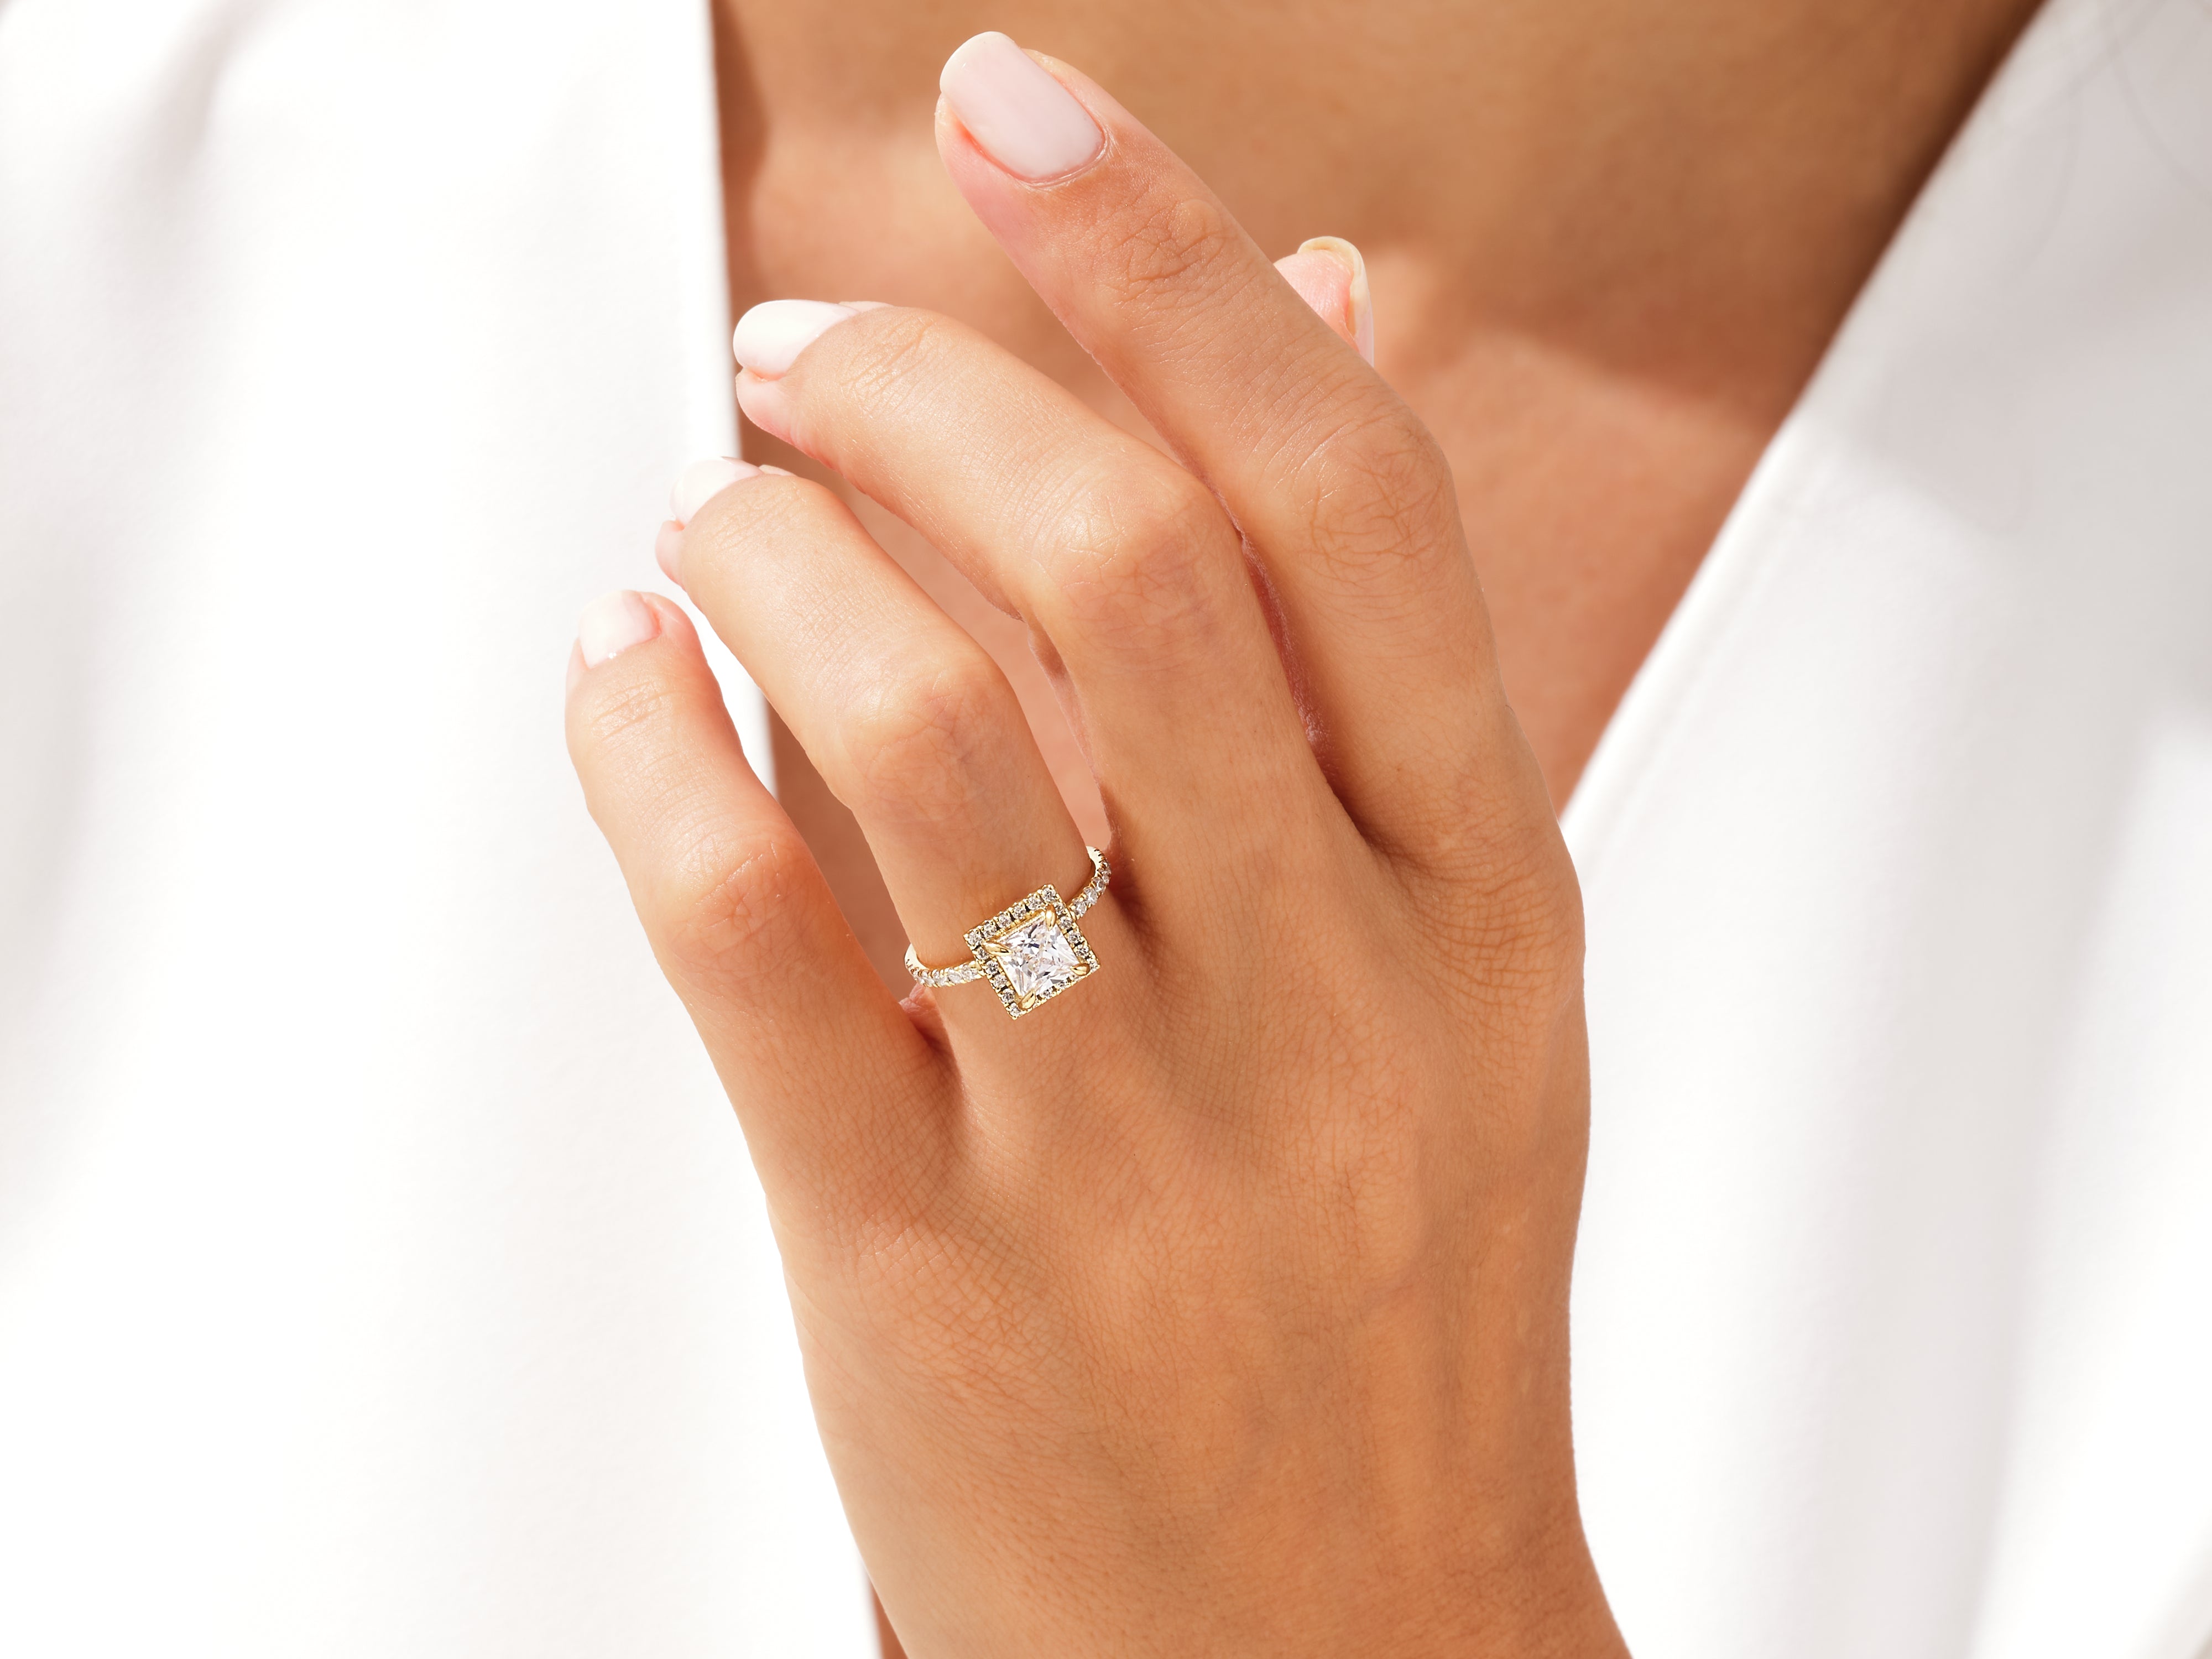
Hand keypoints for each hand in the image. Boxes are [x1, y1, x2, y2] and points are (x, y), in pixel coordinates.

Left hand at [566, 31, 1623, 1658]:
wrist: (1342, 1652)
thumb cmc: (1387, 1294)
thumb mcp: (1461, 971)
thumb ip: (1383, 650)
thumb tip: (1344, 318)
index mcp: (1479, 901)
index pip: (1342, 498)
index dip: (1173, 264)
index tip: (1028, 116)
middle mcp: (1326, 996)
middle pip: (1119, 567)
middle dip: (925, 386)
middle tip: (810, 348)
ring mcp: (1127, 1140)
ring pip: (919, 726)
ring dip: (775, 550)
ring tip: (716, 510)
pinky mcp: (925, 1262)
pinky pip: (748, 937)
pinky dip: (650, 745)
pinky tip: (624, 665)